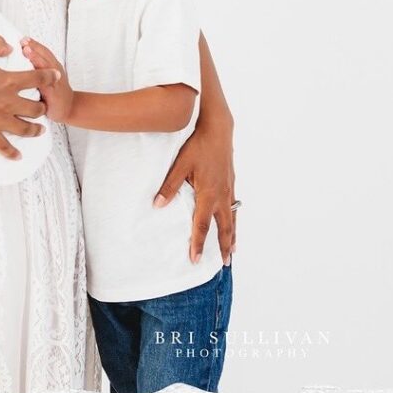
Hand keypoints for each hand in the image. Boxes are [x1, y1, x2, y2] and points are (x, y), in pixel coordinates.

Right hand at [0, 35, 58, 159]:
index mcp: (8, 82)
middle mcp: (8, 103)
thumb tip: (10, 47)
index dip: (49, 77)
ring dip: (35, 129)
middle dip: (43, 107)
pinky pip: (3, 146)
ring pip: (24, 128)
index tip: (56, 76)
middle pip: (34, 108)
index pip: (36, 79)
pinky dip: (11, 153)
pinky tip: (18, 156)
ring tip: (41, 130)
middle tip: (45, 106)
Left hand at [19, 37, 73, 122]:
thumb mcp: (45, 77)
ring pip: (46, 67)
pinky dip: (40, 78)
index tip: (23, 38)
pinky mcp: (54, 94)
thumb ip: (35, 67)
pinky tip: (33, 74)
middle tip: (23, 41)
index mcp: (52, 65)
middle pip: (45, 55)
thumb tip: (15, 59)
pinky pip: (47, 84)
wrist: (70, 108)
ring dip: (36, 58)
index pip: (43, 51)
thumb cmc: (54, 92)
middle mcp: (55, 71)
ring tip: (26, 50)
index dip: (34, 44)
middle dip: (34, 47)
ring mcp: (55, 81)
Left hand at [153, 114, 235, 265]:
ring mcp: (229, 189)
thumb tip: (158, 205)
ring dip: (233, 235)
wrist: (218, 129)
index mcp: (208, 194)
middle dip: (224, 246)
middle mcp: (222, 195)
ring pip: (233, 218)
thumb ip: (169, 186)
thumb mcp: (180, 164)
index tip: (195, 260)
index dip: (199, 244)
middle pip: (224, 227)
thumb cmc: (198, 146)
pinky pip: (235, 206)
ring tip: (233, 250)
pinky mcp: (231, 182)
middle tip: (225, 263)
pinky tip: (233, 220)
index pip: (202, 225)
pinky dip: (235, 219)